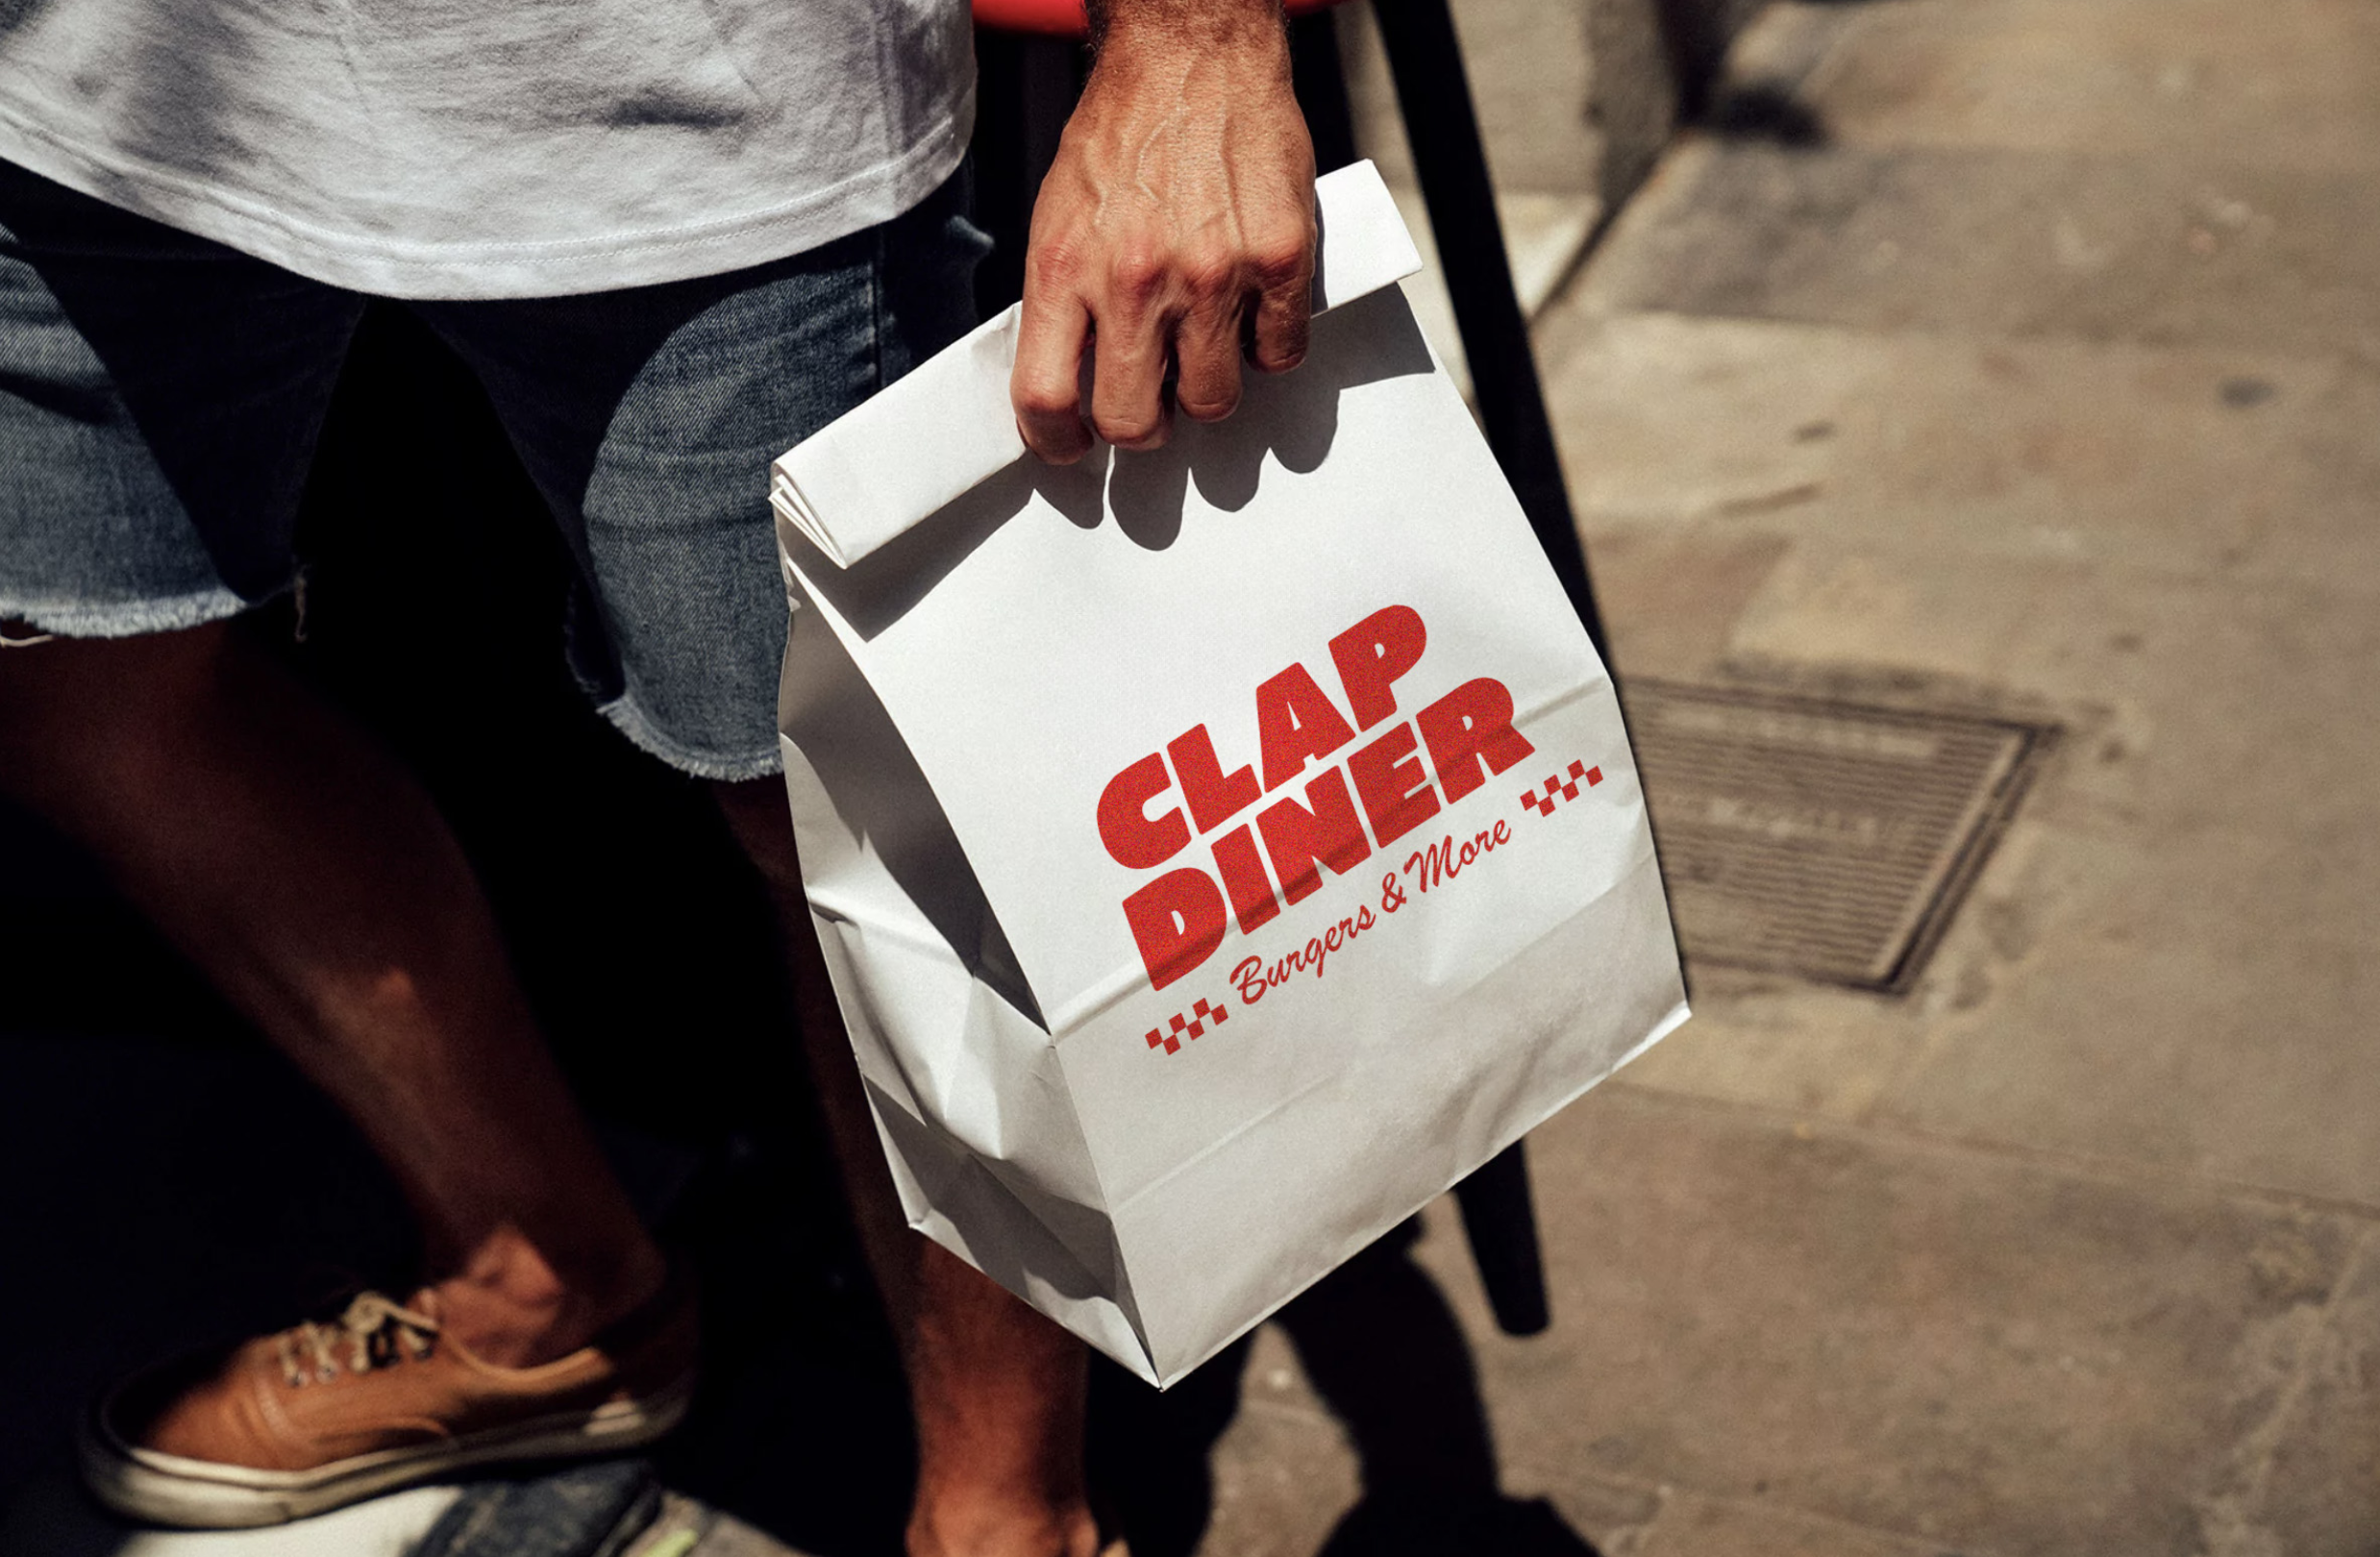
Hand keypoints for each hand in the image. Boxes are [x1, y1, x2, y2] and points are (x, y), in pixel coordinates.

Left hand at [1012, 0, 1317, 463]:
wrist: (1193, 56)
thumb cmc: (1124, 133)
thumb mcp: (1061, 214)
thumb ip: (1065, 297)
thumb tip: (1074, 377)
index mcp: (1066, 267)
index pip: (1045, 397)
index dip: (1056, 441)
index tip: (1072, 447)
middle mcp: (1135, 278)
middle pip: (1134, 421)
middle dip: (1143, 428)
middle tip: (1152, 407)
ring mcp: (1213, 274)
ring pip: (1215, 401)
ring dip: (1208, 390)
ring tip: (1205, 348)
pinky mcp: (1279, 259)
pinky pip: (1280, 353)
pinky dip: (1267, 348)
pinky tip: (1252, 313)